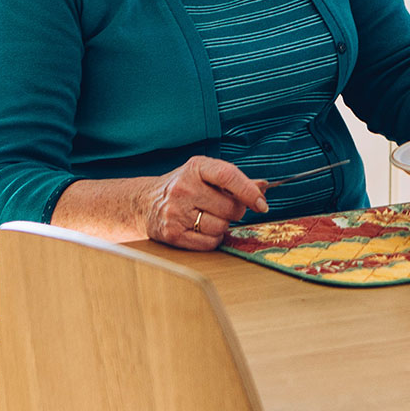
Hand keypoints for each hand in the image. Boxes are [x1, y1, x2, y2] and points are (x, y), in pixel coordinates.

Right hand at [142, 157, 269, 249]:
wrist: (146, 202)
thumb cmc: (184, 187)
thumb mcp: (205, 174)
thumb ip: (235, 180)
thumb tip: (264, 187)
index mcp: (196, 168)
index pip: (228, 176)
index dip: (249, 191)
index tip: (262, 204)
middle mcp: (184, 188)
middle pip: (229, 208)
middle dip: (234, 211)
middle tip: (224, 208)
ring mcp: (176, 211)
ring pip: (220, 227)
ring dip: (222, 226)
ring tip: (208, 217)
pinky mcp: (172, 234)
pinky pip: (209, 243)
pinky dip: (212, 239)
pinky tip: (202, 229)